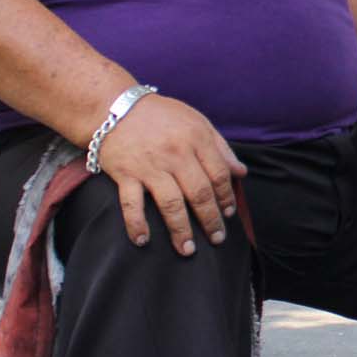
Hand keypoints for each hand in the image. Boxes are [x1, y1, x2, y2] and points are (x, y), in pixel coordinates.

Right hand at [91, 94, 245, 254]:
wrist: (114, 106)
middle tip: (216, 239)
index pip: (219, 175)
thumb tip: (241, 173)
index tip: (228, 214)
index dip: (226, 197)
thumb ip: (221, 148)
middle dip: (210, 220)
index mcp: (196, 139)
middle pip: (199, 193)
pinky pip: (131, 203)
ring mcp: (150, 165)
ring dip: (180, 230)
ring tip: (187, 250)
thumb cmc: (161, 115)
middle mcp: (175, 154)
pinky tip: (143, 241)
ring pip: (170, 203)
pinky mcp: (125, 173)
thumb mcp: (197, 122)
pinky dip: (136, 223)